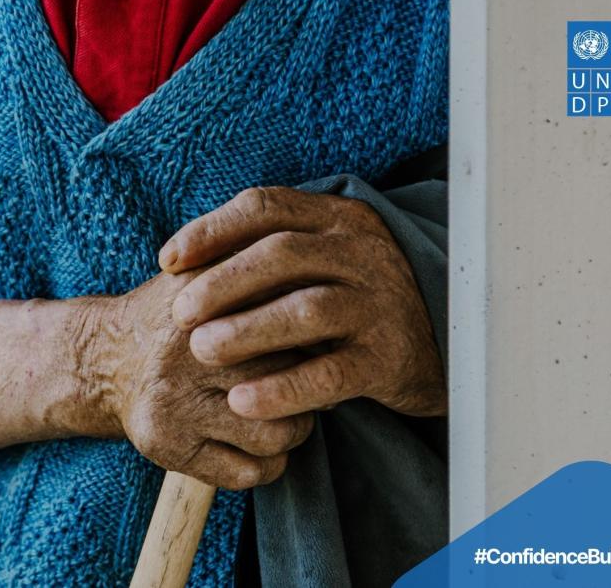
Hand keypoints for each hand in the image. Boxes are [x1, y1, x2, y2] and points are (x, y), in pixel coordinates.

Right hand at [81, 272, 313, 489]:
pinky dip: (268, 463)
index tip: (320, 342)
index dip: (314, 336)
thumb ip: (254, 265)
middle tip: (312, 382)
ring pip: (274, 432)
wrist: (102, 358)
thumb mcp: (204, 273)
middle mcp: (184, 353)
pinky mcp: (166, 446)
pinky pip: (246, 472)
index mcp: (201, 303)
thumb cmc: (174, 317)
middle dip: (311, 383)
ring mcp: (174, 404)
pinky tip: (259, 444)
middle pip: (288, 377)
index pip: (286, 324)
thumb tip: (324, 292)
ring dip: (293, 429)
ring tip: (285, 415)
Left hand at [157, 186, 445, 420]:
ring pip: (306, 310)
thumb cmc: (358, 300)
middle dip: (222, 282)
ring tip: (200, 351)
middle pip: (281, 254)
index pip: (266, 207)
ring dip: (246, 330)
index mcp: (339, 218)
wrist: (443, 347)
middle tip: (178, 313)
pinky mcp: (390, 358)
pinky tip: (242, 403)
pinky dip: (283, 388)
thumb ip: (269, 254)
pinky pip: (331, 373)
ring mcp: (380, 303)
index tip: (168, 259)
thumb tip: (181, 261)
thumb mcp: (323, 261)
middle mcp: (363, 252)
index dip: (211, 229)